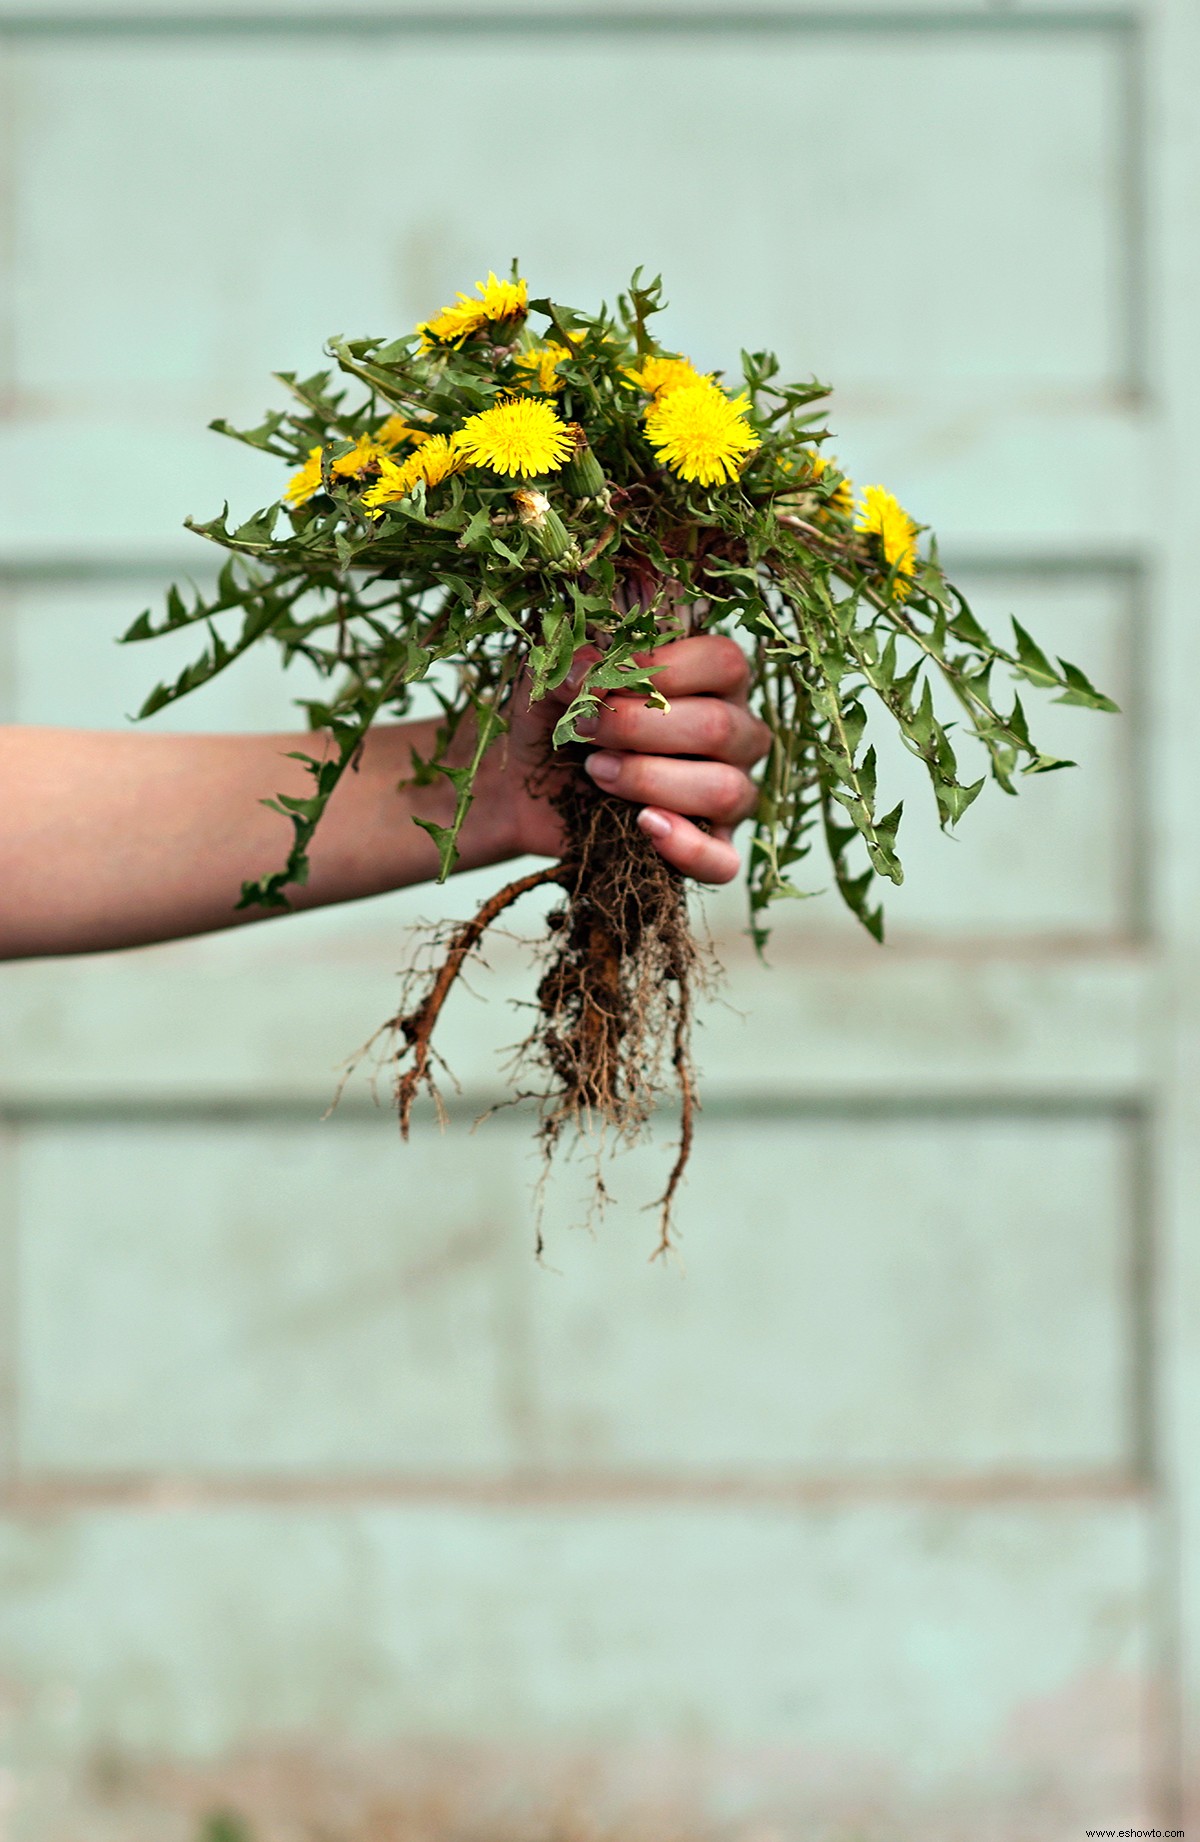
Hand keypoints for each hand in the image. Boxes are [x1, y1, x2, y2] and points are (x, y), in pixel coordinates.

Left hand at [500, 634, 770, 884]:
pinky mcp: (711, 848)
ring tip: (598, 773)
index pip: (724, 663)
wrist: (525, 789)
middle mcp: (735, 735)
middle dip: (641, 729)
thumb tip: (593, 671)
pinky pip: (723, 861)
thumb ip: (569, 667)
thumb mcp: (552, 685)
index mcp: (713, 682)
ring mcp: (730, 794)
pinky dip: (687, 848)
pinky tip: (645, 826)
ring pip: (725, 790)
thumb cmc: (557, 722)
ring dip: (651, 780)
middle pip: (720, 727)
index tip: (607, 682)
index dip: (667, 670)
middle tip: (588, 732)